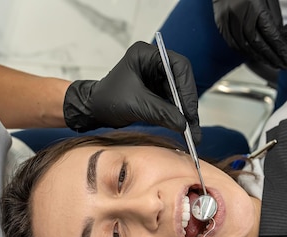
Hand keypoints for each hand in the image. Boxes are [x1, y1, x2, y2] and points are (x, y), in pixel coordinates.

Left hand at [63, 41, 200, 143]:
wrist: (94, 110)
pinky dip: (179, 116)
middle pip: (182, 80)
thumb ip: (161, 112)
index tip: (189, 111)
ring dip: (186, 112)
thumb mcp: (135, 105)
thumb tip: (184, 125)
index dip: (186, 89)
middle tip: (192, 125)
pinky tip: (184, 128)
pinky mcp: (158, 90)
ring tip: (191, 132)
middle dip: (188, 104)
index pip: (177, 66)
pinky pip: (175, 102)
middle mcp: (154, 62)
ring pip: (180, 92)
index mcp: (146, 54)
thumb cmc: (106, 100)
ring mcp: (157, 76)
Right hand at [213, 0, 286, 68]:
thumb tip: (279, 38)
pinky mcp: (220, 21)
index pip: (269, 33)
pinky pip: (232, 43)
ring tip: (271, 63)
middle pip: (257, 43)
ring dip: (259, 57)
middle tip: (283, 65)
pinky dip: (244, 51)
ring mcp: (227, 18)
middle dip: (271, 57)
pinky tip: (254, 55)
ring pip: (244, 46)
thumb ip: (273, 16)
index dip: (280, 49)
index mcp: (253, 5)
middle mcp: (239, 13)